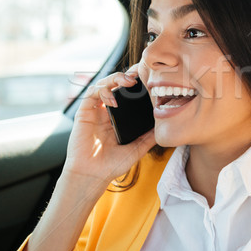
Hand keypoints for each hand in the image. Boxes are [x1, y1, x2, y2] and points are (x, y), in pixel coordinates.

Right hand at [63, 65, 155, 190]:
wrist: (93, 176)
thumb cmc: (112, 165)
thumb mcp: (137, 148)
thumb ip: (149, 137)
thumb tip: (165, 127)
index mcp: (119, 117)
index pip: (127, 93)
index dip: (136, 83)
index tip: (149, 77)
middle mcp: (107, 111)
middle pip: (115, 84)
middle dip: (127, 75)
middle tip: (139, 73)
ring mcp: (95, 110)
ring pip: (103, 84)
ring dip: (115, 78)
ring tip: (128, 81)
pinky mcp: (84, 112)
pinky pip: (92, 94)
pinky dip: (102, 91)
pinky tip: (112, 99)